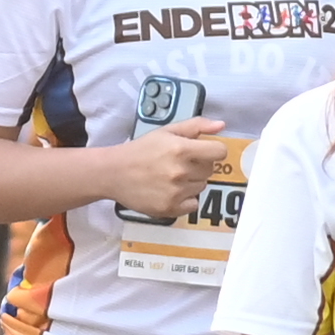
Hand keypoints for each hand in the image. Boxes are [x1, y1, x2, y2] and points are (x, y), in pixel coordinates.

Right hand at [86, 117, 235, 222]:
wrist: (113, 173)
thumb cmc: (140, 150)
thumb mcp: (166, 131)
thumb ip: (196, 126)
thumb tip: (221, 125)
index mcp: (181, 149)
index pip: (219, 152)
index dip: (213, 151)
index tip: (203, 152)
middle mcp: (181, 172)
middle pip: (210, 170)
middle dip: (198, 165)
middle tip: (178, 163)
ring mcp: (176, 192)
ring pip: (201, 186)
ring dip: (191, 182)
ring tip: (170, 177)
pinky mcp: (170, 208)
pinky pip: (193, 204)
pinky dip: (185, 199)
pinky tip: (170, 191)